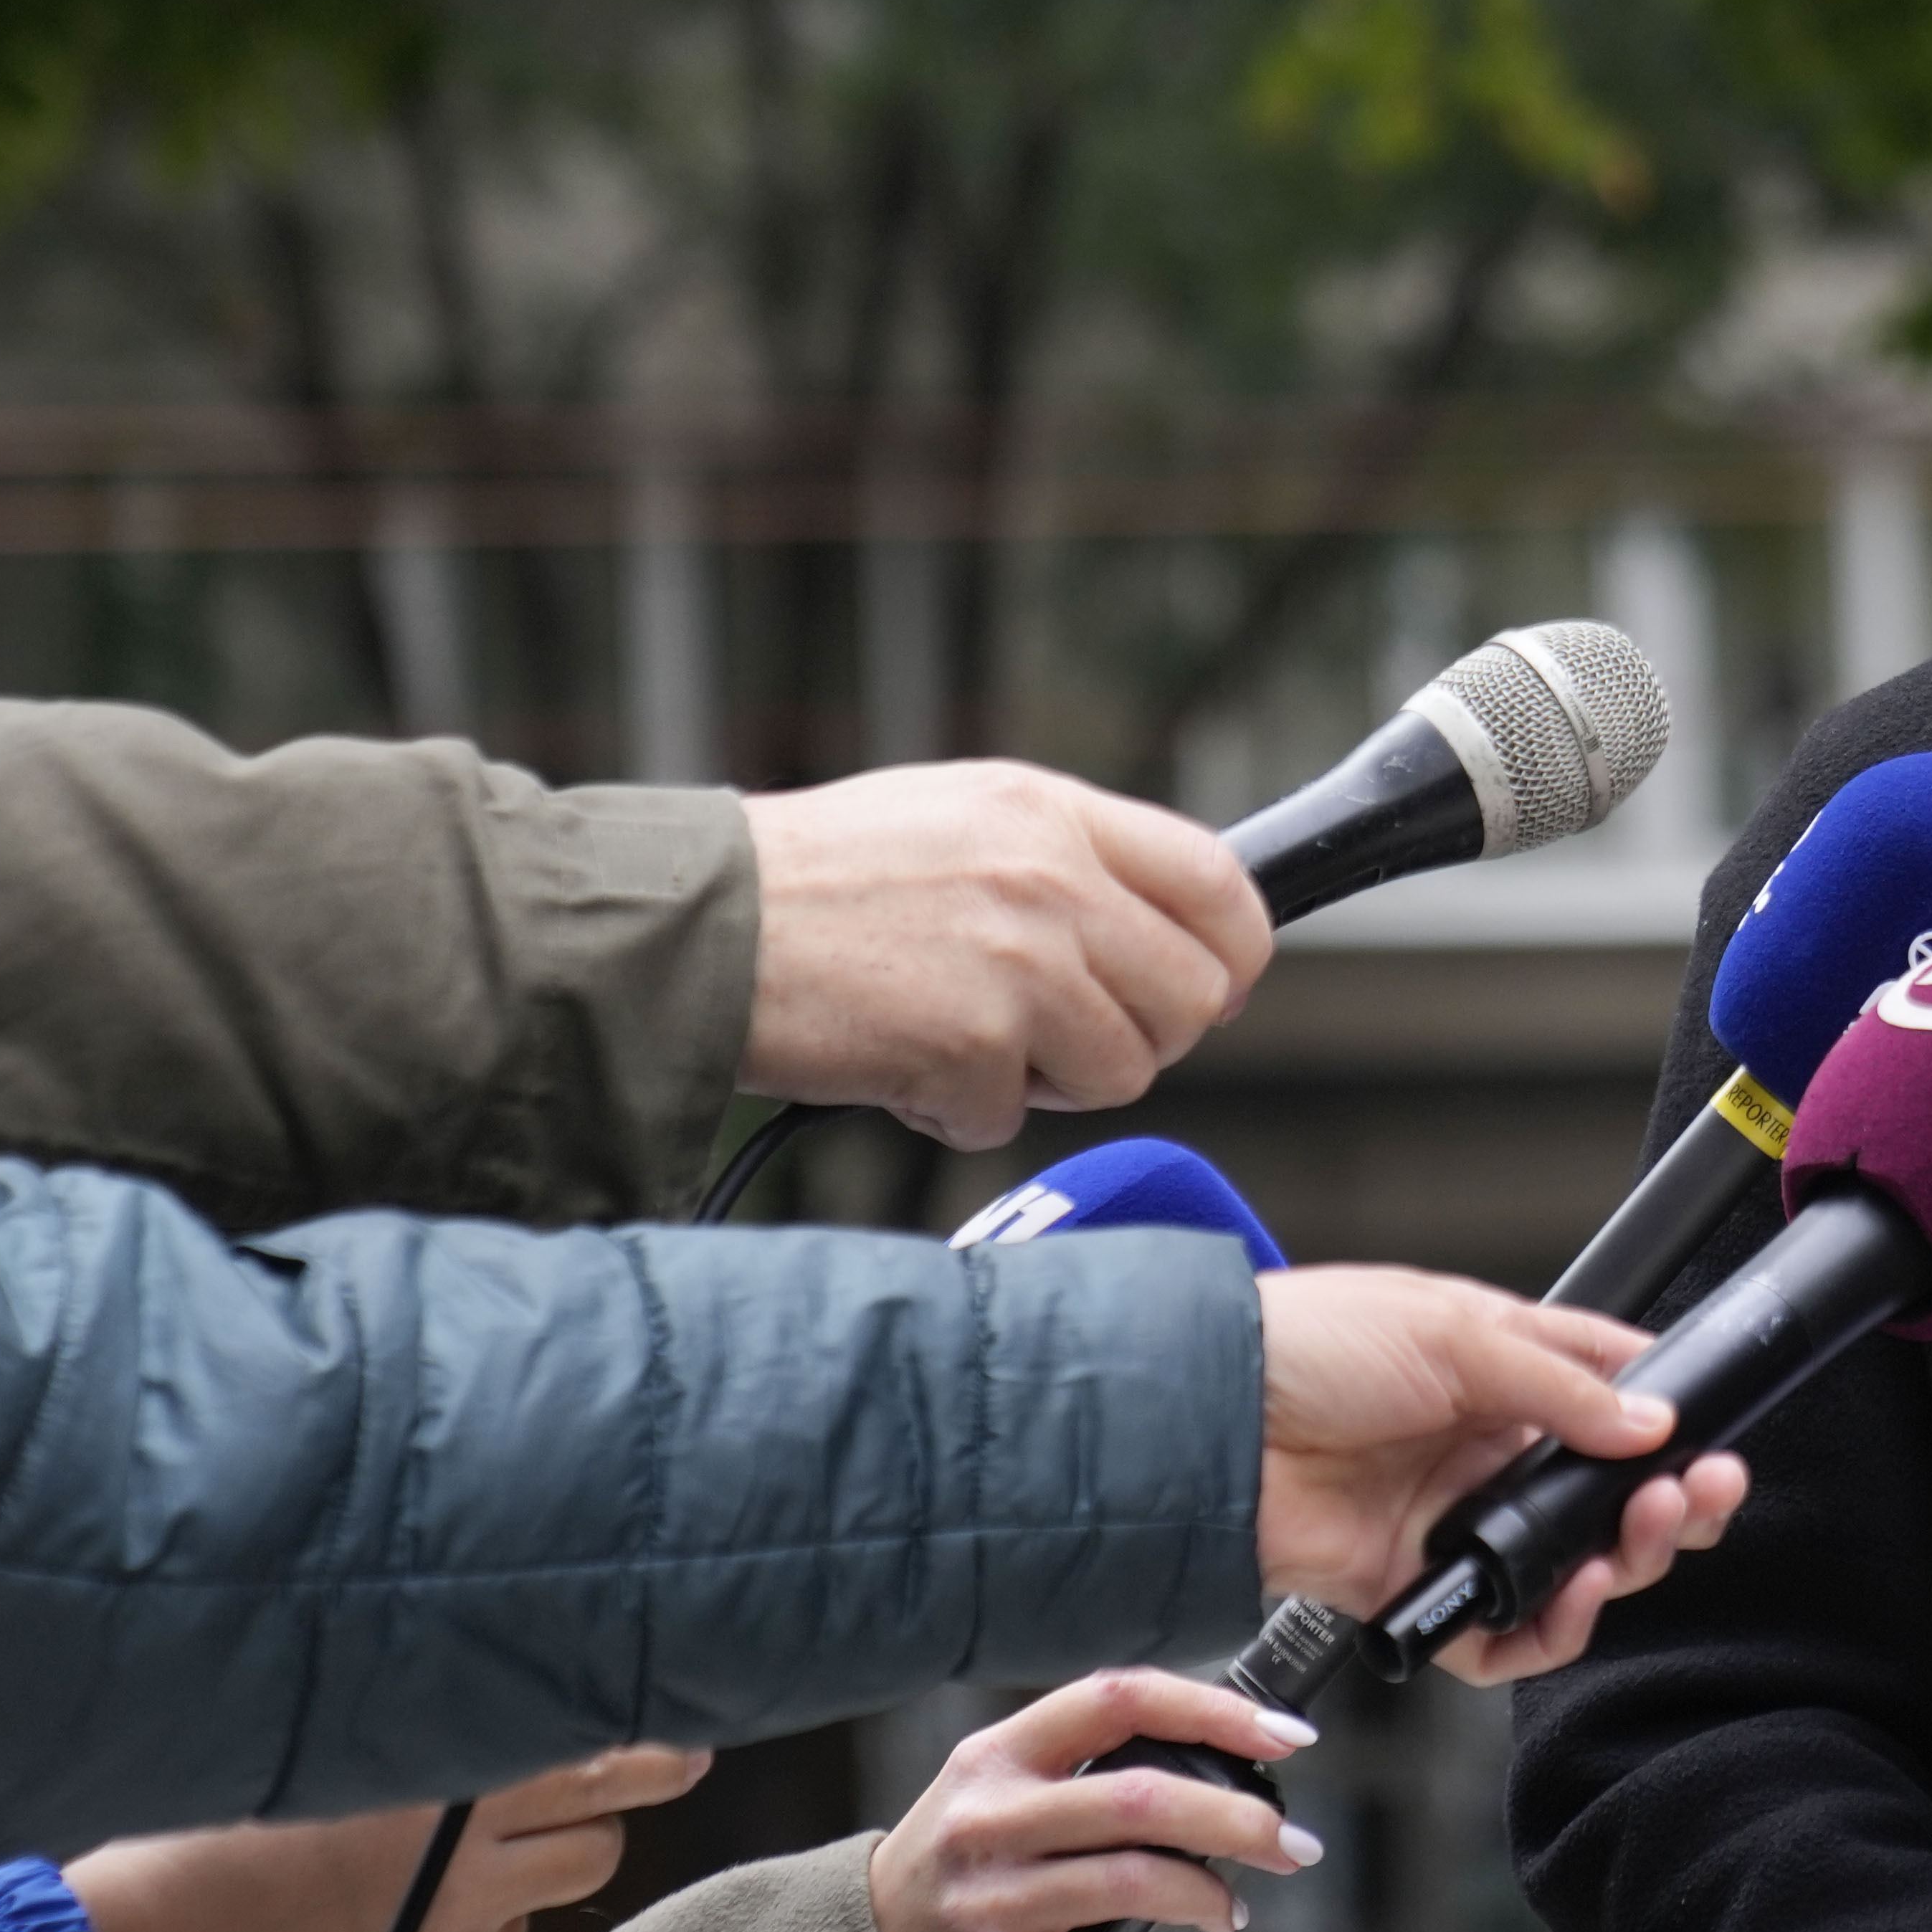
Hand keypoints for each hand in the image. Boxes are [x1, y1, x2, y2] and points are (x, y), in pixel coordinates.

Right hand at [65, 1745, 712, 1931]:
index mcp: (440, 1794)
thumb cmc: (193, 1847)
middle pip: (596, 1839)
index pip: (589, 1759)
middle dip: (614, 1812)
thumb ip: (398, 1748)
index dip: (641, 1749)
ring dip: (515, 1889)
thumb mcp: (307, 1767)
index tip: (684, 1740)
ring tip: (442, 1872)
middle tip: (666, 1775)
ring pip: (531, 1911)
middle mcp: (464, 1873)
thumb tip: (457, 1724)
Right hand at [740, 762, 1273, 1147]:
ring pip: (1121, 1070)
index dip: (1236, 953)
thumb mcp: (962, 819)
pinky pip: (1013, 1118)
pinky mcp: (972, 1046)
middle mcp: (1053, 881)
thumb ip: (1072, 863)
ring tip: (961, 1040)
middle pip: (1193, 998)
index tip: (1215, 987)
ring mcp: (1020, 965)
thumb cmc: (820, 880)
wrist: (695, 929)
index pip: (1220, 883)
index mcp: (1055, 813)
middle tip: (1058, 1035)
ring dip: (1046, 1079)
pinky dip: (958, 1112)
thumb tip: (1175, 935)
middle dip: (1138, 1035)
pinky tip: (900, 1064)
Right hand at [870, 1670, 1324, 1931]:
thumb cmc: (964, 1867)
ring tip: (1231, 1914)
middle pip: (1145, 1799)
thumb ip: (1087, 1769)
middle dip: (1242, 1822)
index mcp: (1000, 1754)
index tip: (1289, 1735)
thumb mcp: (998, 1791)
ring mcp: (989, 1898)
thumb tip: (1229, 1770)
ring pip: (1139, 1884)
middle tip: (1294, 1846)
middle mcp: (989, 1817)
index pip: (1119, 1698)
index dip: (1214, 1709)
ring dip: (1210, 1901)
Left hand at [1251, 1265, 1750, 1675]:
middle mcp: (1490, 1455)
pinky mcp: (1418, 1591)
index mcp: (1507, 1377)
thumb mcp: (1452, 1333)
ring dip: (1623, 1564)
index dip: (1672, 1425)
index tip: (1711, 1442)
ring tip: (1637, 1542)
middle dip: (1671, 1506)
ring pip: (1571, 1572)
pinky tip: (1569, 1601)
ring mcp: (1457, 1525)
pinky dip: (1544, 1631)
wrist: (1209, 1417)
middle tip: (1703, 1497)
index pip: (1616, 1402)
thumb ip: (1559, 1386)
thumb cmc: (1310, 1342)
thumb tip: (1652, 1422)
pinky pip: (1499, 1637)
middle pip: (1610, 1501)